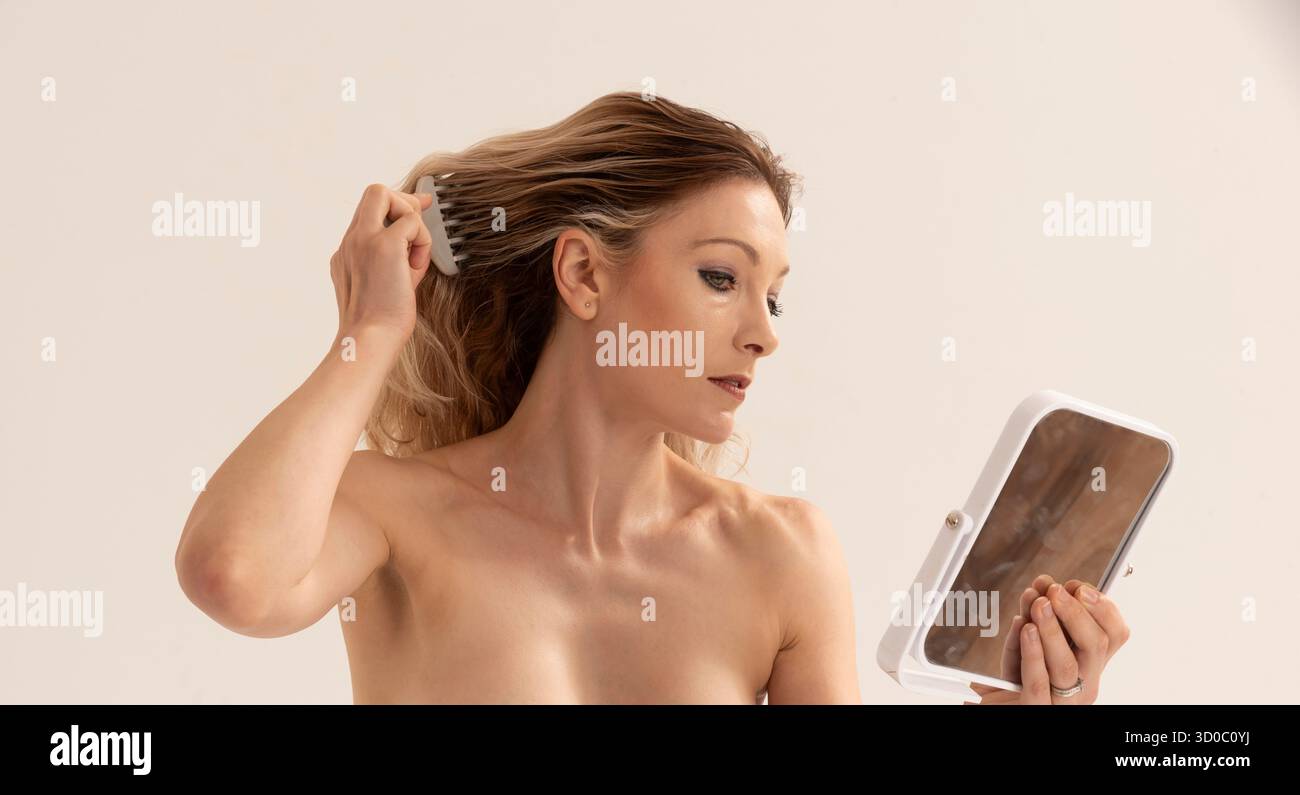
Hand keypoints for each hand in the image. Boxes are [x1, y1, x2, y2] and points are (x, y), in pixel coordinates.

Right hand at [330, 183, 433, 339]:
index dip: (396, 206)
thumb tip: (417, 230)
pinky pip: (412, 222)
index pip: (370, 211)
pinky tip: (415, 269)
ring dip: (413, 225)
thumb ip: (397, 255)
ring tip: (413, 262)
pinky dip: (422, 243)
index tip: (418, 210)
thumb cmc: (383, 321)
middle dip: (404, 201)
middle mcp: (351, 241)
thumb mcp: (386, 281)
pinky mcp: (384, 245)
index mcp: (348, 252)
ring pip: (387, 196)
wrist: (372, 339)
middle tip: (420, 224)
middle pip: (374, 191)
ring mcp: (363, 239)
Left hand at [967, 574, 1130, 704]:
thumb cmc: (1018, 676)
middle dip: (1076, 612)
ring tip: (1038, 604)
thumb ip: (1039, 615)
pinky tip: (1024, 629)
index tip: (1079, 587)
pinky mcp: (1035, 708)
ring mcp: (1062, 699)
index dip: (1102, 607)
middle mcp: (1082, 684)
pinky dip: (1032, 652)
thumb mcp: (1031, 640)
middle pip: (1096, 647)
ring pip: (1066, 665)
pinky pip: (1038, 682)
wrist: (1000, 706)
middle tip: (1055, 591)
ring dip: (1052, 628)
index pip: (1114, 635)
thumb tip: (1043, 585)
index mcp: (1089, 665)